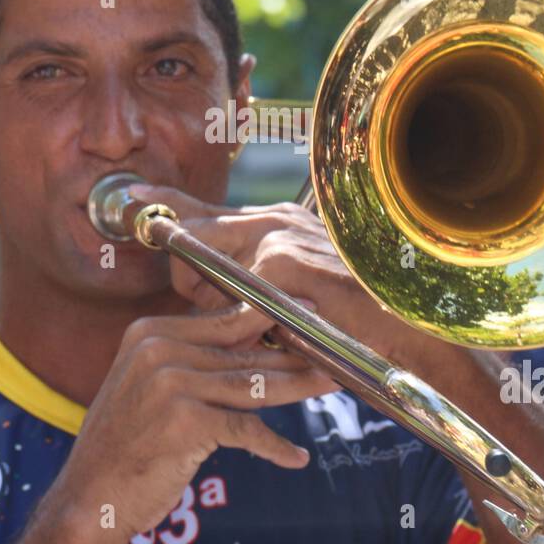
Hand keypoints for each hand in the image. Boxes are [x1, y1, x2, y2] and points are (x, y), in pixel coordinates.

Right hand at [29, 302, 336, 543]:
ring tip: (329, 384)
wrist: (89, 496)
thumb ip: (194, 360)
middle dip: (293, 356)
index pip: (225, 319)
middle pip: (244, 352)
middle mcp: (158, 350)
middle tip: (333, 354)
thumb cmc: (126, 443)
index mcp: (150, 332)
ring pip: (253, 385)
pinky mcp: (186, 422)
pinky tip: (295, 456)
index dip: (272, 319)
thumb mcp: (151, 385)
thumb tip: (256, 336)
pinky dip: (274, 447)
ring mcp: (170, 384)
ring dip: (298, 388)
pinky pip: (246, 430)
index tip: (309, 315)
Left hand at [126, 184, 469, 375]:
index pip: (206, 213)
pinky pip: (237, 296)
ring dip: (223, 306)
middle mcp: (277, 221)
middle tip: (239, 312)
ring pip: (210, 270)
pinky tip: (279, 332)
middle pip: (195, 239)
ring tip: (273, 325)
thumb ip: (250, 290)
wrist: (411, 342)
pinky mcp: (285, 263)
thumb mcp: (294, 303)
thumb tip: (207, 294)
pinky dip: (246, 320)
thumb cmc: (354, 329)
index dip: (167, 209)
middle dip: (192, 279)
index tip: (131, 200)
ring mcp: (281, 238)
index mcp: (279, 224)